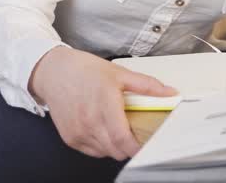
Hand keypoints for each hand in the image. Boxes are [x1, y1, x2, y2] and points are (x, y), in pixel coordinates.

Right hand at [29, 46, 176, 159]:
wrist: (54, 72)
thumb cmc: (85, 71)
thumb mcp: (120, 73)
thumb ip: (147, 86)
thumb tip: (170, 93)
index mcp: (105, 104)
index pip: (123, 138)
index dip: (137, 147)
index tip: (147, 144)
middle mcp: (90, 121)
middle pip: (116, 150)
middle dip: (130, 147)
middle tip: (136, 134)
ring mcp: (78, 131)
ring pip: (105, 153)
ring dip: (116, 147)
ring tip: (118, 128)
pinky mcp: (70, 138)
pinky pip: (92, 151)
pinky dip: (102, 146)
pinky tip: (103, 130)